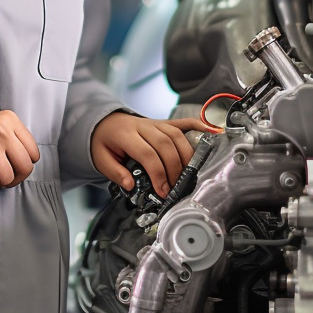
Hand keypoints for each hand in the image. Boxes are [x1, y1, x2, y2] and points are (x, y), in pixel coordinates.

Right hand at [0, 110, 40, 191]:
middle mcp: (1, 132)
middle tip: (5, 176)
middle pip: (26, 167)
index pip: (33, 150)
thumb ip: (12, 138)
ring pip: (9, 179)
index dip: (26, 163)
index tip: (16, 166)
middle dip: (16, 177)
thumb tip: (28, 161)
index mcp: (8, 119)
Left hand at [91, 113, 206, 196]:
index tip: (163, 191)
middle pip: (165, 144)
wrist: (105, 123)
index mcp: (126, 135)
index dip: (158, 173)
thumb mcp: (101, 159)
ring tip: (187, 175)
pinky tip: (211, 133)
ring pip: (176, 135)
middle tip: (175, 187)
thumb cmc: (104, 143)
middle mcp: (142, 126)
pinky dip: (198, 126)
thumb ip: (115, 172)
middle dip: (173, 168)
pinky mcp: (163, 122)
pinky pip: (182, 122)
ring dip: (185, 156)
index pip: (147, 153)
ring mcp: (155, 122)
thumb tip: (131, 185)